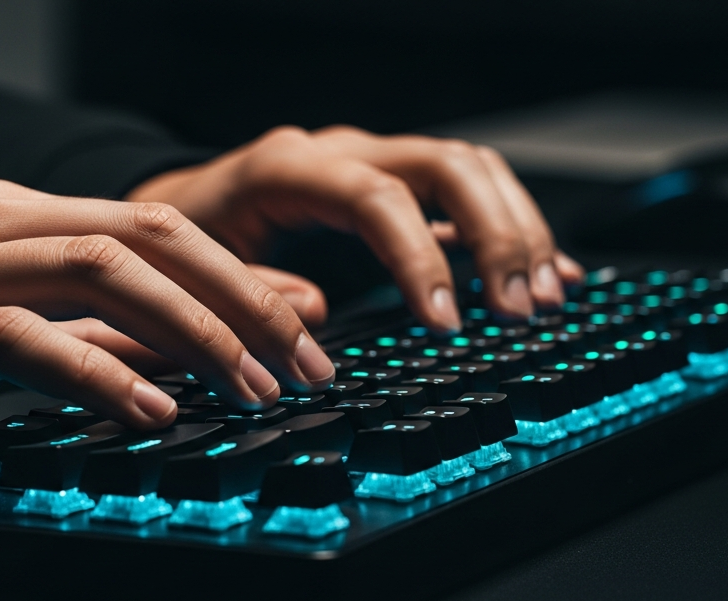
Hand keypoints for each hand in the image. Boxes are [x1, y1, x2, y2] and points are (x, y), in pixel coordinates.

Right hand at [0, 180, 335, 463]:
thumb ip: (74, 338)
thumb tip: (175, 361)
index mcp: (1, 216)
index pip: (150, 224)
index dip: (239, 275)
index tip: (304, 327)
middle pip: (145, 234)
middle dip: (241, 296)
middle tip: (307, 359)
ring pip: (96, 269)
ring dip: (191, 329)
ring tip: (251, 388)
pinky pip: (15, 337)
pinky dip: (93, 372)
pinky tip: (146, 413)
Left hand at [127, 125, 585, 329]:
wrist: (181, 210)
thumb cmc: (188, 242)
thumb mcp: (198, 272)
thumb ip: (250, 291)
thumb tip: (313, 316)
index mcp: (290, 168)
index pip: (378, 198)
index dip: (422, 257)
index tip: (446, 321)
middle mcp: (343, 151)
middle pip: (447, 166)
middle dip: (495, 237)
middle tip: (519, 309)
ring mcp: (375, 162)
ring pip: (471, 170)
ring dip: (516, 232)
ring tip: (543, 298)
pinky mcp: (397, 184)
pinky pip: (470, 192)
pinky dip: (511, 230)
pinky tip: (547, 272)